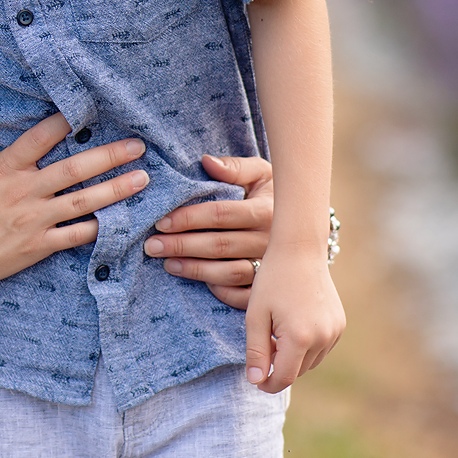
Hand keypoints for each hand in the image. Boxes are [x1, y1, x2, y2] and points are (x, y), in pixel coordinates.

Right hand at [0, 106, 149, 297]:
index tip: (92, 108)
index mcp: (4, 168)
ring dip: (116, 190)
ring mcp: (35, 220)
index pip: (40, 137)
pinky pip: (76, 236)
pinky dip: (101, 228)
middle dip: (109, 156)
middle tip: (138, 146)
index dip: (66, 121)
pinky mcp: (40, 246)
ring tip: (143, 179)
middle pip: (74, 170)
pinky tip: (124, 220)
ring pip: (83, 202)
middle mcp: (25, 192)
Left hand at [143, 154, 271, 308]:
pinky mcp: (270, 286)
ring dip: (195, 270)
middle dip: (182, 245)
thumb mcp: (261, 172)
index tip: (161, 221)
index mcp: (266, 211)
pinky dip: (221, 291)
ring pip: (229, 272)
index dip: (189, 218)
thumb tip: (206, 161)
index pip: (220, 215)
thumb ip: (235, 168)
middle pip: (220, 246)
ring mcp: (272, 267)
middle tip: (152, 245)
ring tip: (167, 263)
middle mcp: (271, 241)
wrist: (306, 224)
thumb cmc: (273, 194)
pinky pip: (244, 296)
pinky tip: (200, 283)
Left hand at [244, 245, 343, 392]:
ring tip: (276, 334)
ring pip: (311, 362)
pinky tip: (292, 327)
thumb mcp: (256, 315)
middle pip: (298, 371)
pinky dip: (307, 347)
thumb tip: (255, 381)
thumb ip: (256, 351)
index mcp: (300, 337)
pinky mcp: (340, 324)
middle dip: (279, 367)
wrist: (300, 250)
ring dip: (293, 358)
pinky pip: (322, 348)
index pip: (285, 378)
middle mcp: (323, 338)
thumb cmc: (272, 280)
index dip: (268, 384)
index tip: (255, 379)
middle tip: (263, 347)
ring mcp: (335, 331)